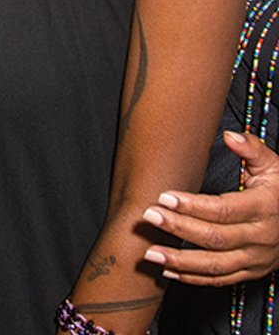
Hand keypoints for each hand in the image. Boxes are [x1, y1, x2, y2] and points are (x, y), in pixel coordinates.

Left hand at [141, 130, 278, 284]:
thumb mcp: (274, 166)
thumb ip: (252, 149)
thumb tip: (230, 136)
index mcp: (263, 208)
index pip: (223, 209)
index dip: (192, 205)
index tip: (164, 197)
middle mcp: (259, 238)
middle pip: (215, 237)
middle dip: (179, 228)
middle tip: (148, 216)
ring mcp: (255, 259)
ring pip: (215, 265)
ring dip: (180, 261)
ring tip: (150, 253)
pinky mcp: (250, 272)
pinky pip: (220, 279)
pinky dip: (193, 278)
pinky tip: (169, 270)